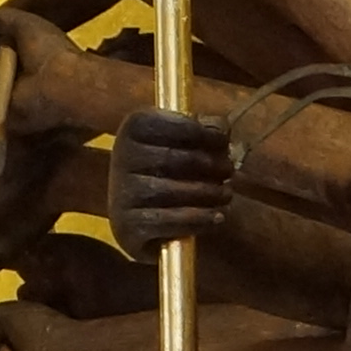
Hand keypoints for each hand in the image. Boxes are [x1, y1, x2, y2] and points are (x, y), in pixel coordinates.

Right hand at [108, 106, 237, 251]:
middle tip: (228, 171)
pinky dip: (199, 219)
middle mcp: (122, 157)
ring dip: (209, 193)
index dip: (203, 133)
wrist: (133, 215)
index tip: (223, 141)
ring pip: (172, 191)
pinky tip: (217, 216)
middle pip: (174, 159)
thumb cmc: (162, 170)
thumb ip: (200, 131)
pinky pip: (170, 221)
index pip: (172, 126)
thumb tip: (221, 127)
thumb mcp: (177, 143)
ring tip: (226, 194)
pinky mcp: (128, 225)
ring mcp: (123, 193)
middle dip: (210, 165)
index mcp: (134, 129)